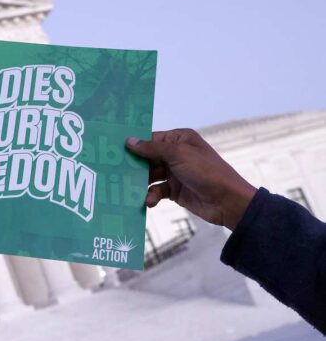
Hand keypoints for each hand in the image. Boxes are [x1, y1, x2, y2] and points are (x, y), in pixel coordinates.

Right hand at [125, 129, 256, 229]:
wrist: (227, 201)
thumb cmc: (205, 171)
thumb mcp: (178, 154)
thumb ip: (152, 148)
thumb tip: (128, 140)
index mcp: (179, 139)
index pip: (151, 139)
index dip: (134, 144)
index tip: (113, 149)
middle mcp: (176, 154)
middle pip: (147, 158)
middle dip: (134, 166)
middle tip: (114, 171)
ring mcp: (175, 173)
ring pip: (149, 176)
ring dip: (141, 183)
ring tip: (128, 189)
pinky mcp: (174, 190)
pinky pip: (156, 191)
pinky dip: (151, 196)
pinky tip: (148, 201)